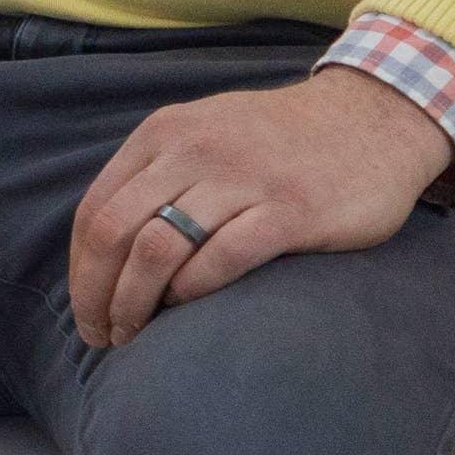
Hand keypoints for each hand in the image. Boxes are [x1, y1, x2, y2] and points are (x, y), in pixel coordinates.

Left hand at [70, 69, 454, 349]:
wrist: (373, 118)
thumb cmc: (279, 140)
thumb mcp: (205, 134)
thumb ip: (158, 175)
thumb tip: (109, 247)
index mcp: (163, 135)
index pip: (94, 211)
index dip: (81, 271)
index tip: (85, 310)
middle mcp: (193, 151)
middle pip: (115, 233)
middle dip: (98, 295)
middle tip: (103, 336)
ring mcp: (243, 179)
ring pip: (158, 248)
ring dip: (136, 302)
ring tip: (138, 336)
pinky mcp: (292, 211)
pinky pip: (223, 257)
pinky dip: (194, 290)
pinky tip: (188, 310)